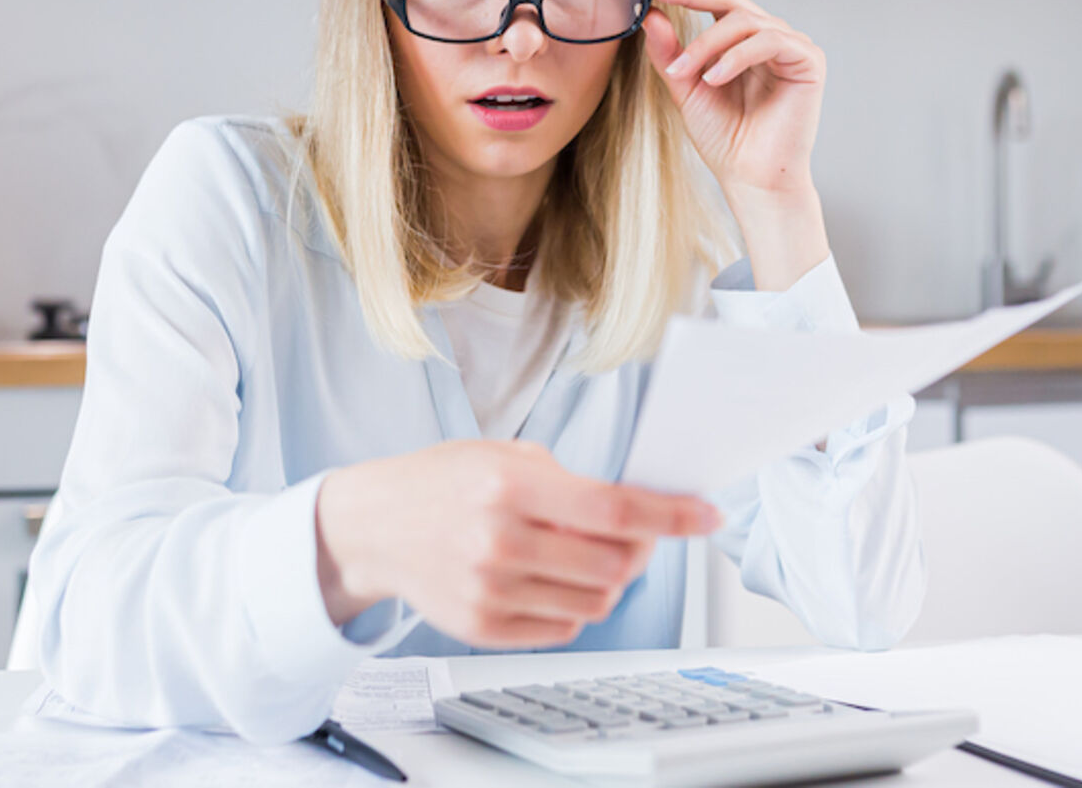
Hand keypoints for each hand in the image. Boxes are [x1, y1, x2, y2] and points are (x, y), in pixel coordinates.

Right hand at [315, 440, 721, 647]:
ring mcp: (490, 589)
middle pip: (616, 564)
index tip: (707, 516)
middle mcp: (499, 540)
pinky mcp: (483, 627)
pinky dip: (574, 606)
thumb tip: (641, 510)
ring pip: (597, 602)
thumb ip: (570, 482)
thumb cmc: (444, 483)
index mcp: (509, 485)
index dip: (672, 515)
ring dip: (609, 581)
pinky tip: (550, 578)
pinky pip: (563, 627)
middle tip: (636, 536)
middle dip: (642, 550)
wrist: (374, 526)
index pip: (615, 508)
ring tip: (584, 556)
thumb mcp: (504, 454)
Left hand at [641, 0, 824, 200]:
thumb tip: (650, 14)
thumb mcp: (684, 88)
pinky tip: (714, 79)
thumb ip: (669, 52)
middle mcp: (766, 32)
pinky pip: (766, 41)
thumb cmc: (724, 138)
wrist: (751, 178)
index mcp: (739, 36)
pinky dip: (735, 57)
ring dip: (704, 45)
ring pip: (741, 20)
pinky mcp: (807, 59)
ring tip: (683, 75)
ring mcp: (789, 43)